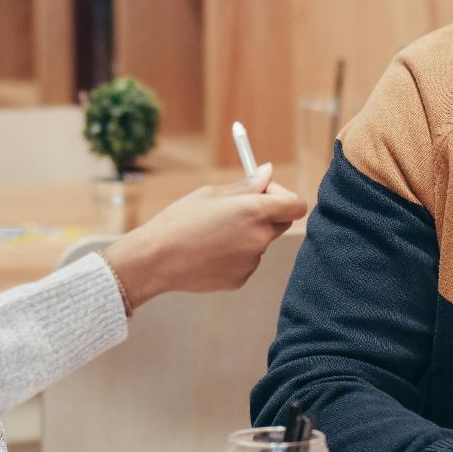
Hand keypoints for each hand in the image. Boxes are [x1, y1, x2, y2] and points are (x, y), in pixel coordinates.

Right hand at [101, 165, 307, 307]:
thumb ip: (246, 186)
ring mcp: (252, 261)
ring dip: (246, 235)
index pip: (295, 205)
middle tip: (238, 210)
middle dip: (267, 214)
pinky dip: (234, 255)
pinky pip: (246, 261)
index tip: (264, 192)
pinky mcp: (241, 278)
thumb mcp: (211, 194)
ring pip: (259, 243)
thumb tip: (267, 172)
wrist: (156, 259)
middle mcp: (259, 237)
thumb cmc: (180, 220)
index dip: (283, 196)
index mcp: (254, 211)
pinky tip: (207, 252)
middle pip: (281, 224)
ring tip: (211, 234)